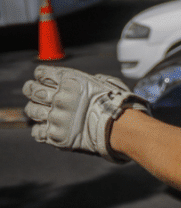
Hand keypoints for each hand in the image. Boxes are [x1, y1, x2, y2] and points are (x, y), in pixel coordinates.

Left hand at [23, 66, 149, 162]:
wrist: (123, 128)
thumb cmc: (120, 105)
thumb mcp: (107, 83)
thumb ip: (93, 80)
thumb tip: (92, 80)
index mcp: (70, 81)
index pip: (41, 72)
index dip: (42, 76)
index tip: (46, 80)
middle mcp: (59, 97)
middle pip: (31, 90)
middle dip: (31, 90)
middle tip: (36, 94)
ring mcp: (56, 117)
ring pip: (31, 110)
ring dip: (35, 111)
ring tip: (44, 113)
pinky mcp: (56, 135)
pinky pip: (37, 132)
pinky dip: (40, 131)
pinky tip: (48, 128)